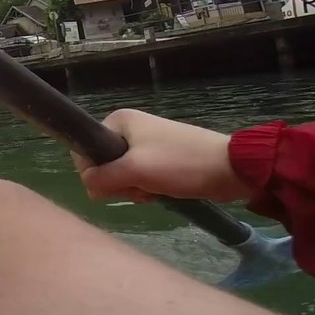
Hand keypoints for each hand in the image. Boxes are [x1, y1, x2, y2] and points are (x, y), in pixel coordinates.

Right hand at [73, 108, 252, 204]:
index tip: (114, 184)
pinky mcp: (160, 158)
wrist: (230, 169)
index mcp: (119, 121)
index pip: (85, 150)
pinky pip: (139, 177)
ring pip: (121, 174)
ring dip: (133, 188)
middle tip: (139, 188)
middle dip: (118, 183)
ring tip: (153, 191)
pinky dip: (145, 188)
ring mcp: (146, 144)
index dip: (93, 172)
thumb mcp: (134, 171)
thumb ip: (102, 178)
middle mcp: (129, 128)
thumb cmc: (180, 164)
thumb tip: (88, 185)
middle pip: (103, 164)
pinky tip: (159, 193)